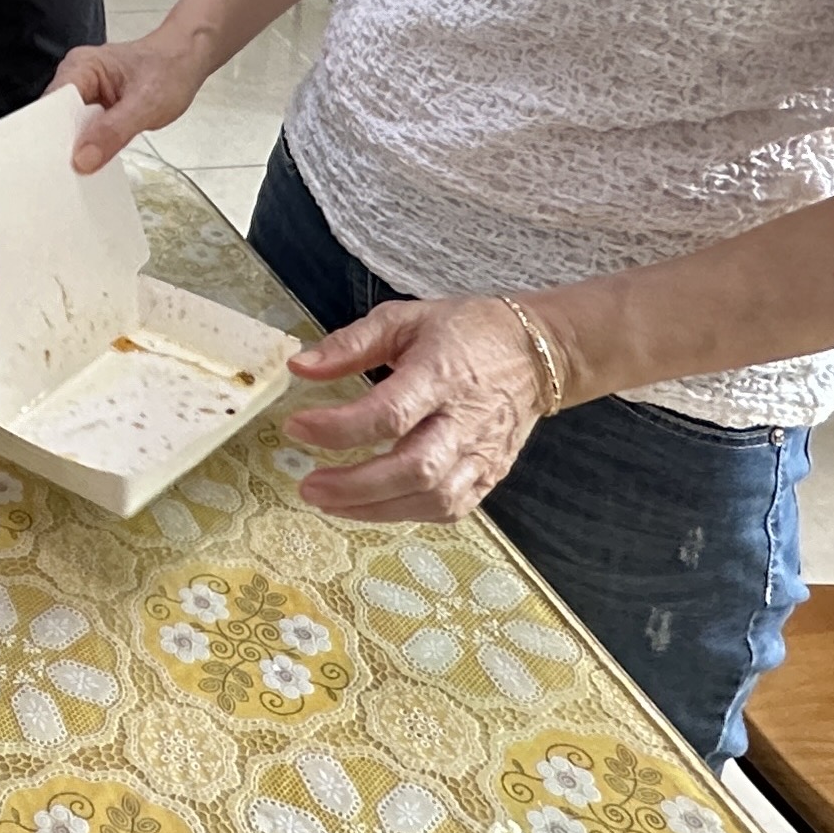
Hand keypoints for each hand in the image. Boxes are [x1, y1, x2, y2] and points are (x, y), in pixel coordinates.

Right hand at [52, 27, 217, 172]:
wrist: (186, 59)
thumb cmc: (170, 68)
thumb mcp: (147, 104)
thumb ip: (113, 132)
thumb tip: (82, 159)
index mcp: (82, 66)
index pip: (52, 103)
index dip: (50, 133)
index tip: (54, 163)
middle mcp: (76, 77)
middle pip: (54, 118)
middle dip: (61, 146)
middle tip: (67, 175)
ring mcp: (84, 93)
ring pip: (67, 128)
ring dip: (75, 149)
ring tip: (80, 171)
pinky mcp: (93, 108)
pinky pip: (82, 131)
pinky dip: (87, 147)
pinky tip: (92, 161)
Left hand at [276, 296, 553, 520]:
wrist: (538, 354)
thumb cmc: (465, 332)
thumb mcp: (404, 319)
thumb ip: (350, 344)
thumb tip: (299, 367)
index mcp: (442, 374)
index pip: (390, 413)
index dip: (339, 427)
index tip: (296, 427)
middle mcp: (465, 421)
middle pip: (414, 469)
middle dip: (355, 486)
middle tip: (308, 487)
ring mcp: (483, 454)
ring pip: (433, 499)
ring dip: (375, 509)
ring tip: (329, 502)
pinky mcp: (491, 475)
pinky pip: (450, 509)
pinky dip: (407, 513)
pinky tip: (372, 506)